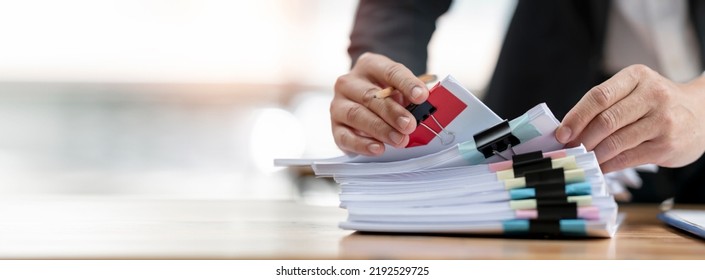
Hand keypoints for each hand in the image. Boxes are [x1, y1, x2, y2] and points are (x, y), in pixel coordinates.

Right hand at [331, 52, 428, 155]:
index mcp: (369, 65)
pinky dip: (362, 144)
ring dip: (380, 129)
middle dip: (392, 112)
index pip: (390, 72)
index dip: (406, 84)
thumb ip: (412, 97)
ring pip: (357, 115)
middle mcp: (349, 82)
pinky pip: (345, 136)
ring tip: (399, 140)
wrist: (365, 103)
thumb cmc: (387, 95)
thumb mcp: (401, 89)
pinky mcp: (335, 126)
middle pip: (370, 96)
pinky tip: (378, 148)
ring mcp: (338, 104)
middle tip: (410, 125)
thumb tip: (427, 109)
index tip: (422, 96)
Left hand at [556, 64, 704, 172]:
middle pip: (605, 120)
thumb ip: (606, 105)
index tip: (561, 133)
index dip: (576, 116)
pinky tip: (599, 166)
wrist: (702, 113)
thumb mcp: (634, 91)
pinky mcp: (666, 145)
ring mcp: (663, 121)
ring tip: (582, 158)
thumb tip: (568, 129)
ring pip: (615, 141)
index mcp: (637, 76)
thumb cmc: (656, 103)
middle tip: (569, 149)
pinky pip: (628, 158)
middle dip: (582, 138)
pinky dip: (608, 165)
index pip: (598, 96)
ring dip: (593, 154)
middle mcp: (653, 95)